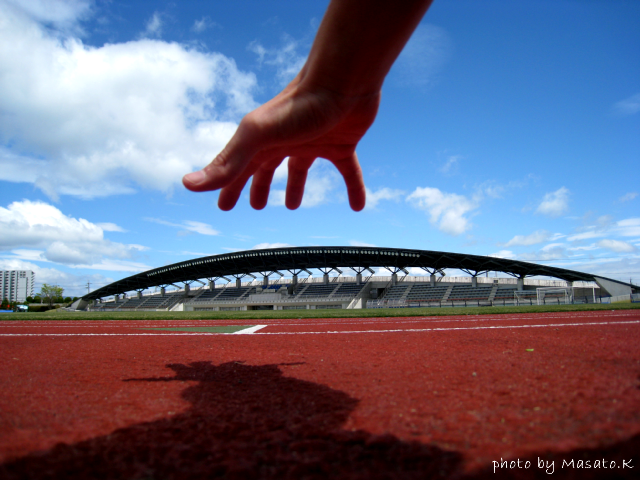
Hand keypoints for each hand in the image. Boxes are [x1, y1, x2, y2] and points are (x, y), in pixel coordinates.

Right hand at [182, 72, 379, 210]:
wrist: (344, 78)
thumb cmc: (300, 104)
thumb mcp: (258, 136)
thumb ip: (228, 161)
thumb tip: (188, 184)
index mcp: (263, 141)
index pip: (240, 170)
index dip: (230, 187)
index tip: (223, 206)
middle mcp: (286, 141)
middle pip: (267, 169)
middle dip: (259, 186)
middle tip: (257, 207)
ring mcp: (314, 141)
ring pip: (301, 169)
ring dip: (297, 187)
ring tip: (294, 206)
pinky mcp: (343, 143)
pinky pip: (348, 171)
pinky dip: (353, 188)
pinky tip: (358, 206)